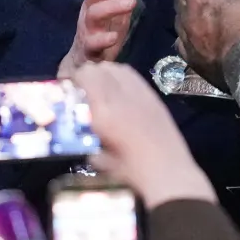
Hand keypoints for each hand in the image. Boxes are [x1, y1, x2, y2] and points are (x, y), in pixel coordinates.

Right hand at [58, 0, 142, 77]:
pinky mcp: (88, 50)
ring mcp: (87, 29)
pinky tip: (114, 36)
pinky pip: (92, 43)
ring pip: (93, 14)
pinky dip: (102, 39)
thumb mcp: (118, 5)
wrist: (84, 61)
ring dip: (112, 6)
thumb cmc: (103, 29)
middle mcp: (89, 10)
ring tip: (131, 2)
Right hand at [75, 62, 216, 208]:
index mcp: (104, 112)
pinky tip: (122, 92)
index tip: (72, 89)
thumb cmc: (130, 171)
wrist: (167, 170)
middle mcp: (121, 96)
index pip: (87, 75)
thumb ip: (87, 140)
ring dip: (107, 73)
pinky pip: (134, 76)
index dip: (76, 78)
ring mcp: (140, 93)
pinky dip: (123, 77)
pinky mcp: (154, 96)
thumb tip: (81, 131)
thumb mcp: (99, 158)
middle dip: (90, 75)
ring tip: (103, 88)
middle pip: (101, 68)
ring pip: (119, 68)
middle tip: (86, 89)